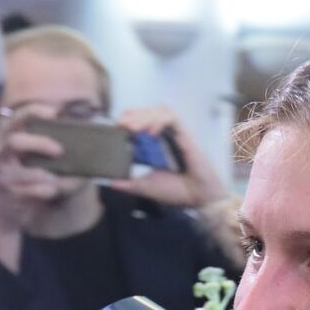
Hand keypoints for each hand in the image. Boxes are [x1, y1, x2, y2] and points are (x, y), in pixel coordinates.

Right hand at [0, 104, 68, 270]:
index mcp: (8, 134)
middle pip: (14, 141)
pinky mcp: (3, 193)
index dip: (34, 111)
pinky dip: (41, 191)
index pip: (17, 116)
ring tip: (57, 179)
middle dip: (39, 144)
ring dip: (43, 175)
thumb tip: (87, 127)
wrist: (13, 205)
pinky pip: (24, 192)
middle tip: (60, 150)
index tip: (56, 112)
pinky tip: (51, 191)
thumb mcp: (41, 155)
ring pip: (20, 171)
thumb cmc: (31, 172)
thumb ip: (56, 141)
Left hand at [106, 105, 229, 210]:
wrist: (198, 199)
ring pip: (161, 111)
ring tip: (133, 128)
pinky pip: (173, 119)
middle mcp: (168, 135)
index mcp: (158, 144)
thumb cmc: (178, 192)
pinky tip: (151, 133)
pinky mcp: (187, 135)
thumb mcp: (147, 187)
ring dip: (145, 116)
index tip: (117, 125)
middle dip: (134, 114)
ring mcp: (178, 134)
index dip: (130, 117)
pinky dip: (160, 121)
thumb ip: (130, 184)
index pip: (143, 120)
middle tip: (121, 124)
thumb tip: (111, 183)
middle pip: (150, 112)